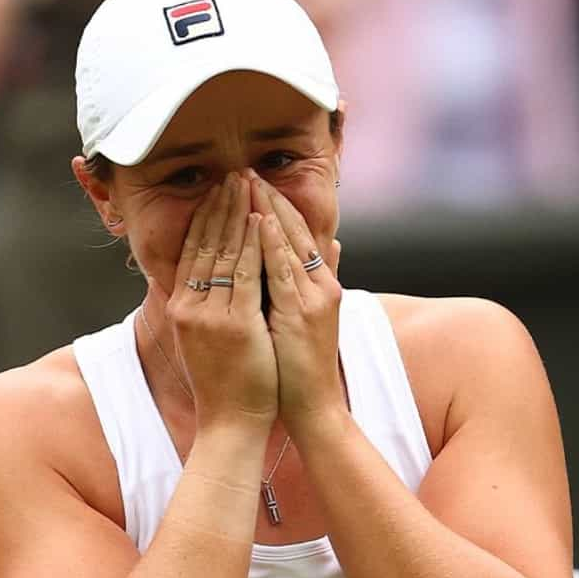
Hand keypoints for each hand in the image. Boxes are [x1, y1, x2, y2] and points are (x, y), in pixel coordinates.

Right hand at [169, 173, 278, 429]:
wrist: (232, 421)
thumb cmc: (228, 383)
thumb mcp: (210, 339)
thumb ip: (211, 307)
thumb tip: (205, 285)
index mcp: (184, 307)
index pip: (192, 251)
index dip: (204, 217)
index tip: (216, 190)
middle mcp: (190, 307)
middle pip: (204, 244)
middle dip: (219, 206)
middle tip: (232, 174)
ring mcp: (210, 315)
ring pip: (223, 252)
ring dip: (235, 213)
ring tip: (245, 183)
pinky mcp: (233, 324)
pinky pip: (244, 274)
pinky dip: (251, 244)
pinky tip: (259, 219)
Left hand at [248, 176, 344, 432]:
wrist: (313, 407)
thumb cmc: (303, 368)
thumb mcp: (312, 318)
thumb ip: (322, 279)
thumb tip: (333, 245)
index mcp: (322, 286)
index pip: (298, 235)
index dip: (276, 206)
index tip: (254, 182)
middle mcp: (323, 286)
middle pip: (295, 232)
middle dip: (269, 200)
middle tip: (246, 170)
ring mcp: (315, 298)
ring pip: (290, 244)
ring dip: (268, 211)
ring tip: (248, 183)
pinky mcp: (303, 312)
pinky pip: (284, 270)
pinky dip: (273, 243)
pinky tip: (259, 221)